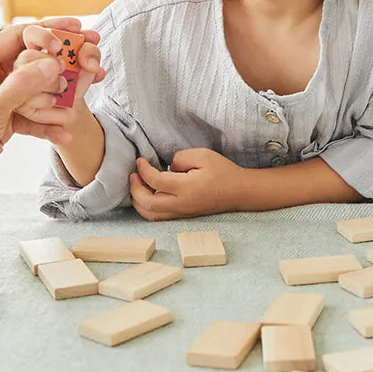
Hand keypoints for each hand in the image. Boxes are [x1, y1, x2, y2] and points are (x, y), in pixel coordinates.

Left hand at [0, 20, 89, 224]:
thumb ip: (21, 86)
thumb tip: (53, 64)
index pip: (17, 36)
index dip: (48, 30)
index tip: (76, 30)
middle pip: (32, 60)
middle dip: (61, 64)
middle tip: (90, 60)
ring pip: (36, 89)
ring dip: (56, 99)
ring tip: (74, 105)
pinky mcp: (5, 119)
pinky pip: (33, 115)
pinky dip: (48, 123)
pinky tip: (63, 133)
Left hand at [129, 149, 244, 220]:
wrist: (239, 192)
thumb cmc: (223, 172)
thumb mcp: (203, 155)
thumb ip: (180, 158)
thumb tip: (166, 167)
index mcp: (186, 188)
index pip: (155, 181)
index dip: (143, 170)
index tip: (140, 160)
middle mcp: (181, 204)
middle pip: (147, 203)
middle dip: (135, 189)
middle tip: (133, 175)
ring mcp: (181, 212)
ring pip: (150, 214)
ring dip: (139, 201)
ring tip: (138, 185)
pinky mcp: (183, 215)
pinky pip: (158, 216)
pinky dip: (147, 207)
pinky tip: (149, 194)